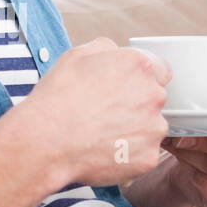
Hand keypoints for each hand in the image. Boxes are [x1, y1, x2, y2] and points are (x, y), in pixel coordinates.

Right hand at [16, 38, 172, 188]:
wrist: (46, 141)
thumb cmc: (57, 98)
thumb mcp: (76, 55)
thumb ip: (106, 49)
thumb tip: (114, 53)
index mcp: (140, 66)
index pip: (160, 70)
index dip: (139, 80)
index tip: (124, 90)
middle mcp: (153, 95)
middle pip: (154, 100)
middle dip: (135, 106)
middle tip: (105, 114)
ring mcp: (153, 129)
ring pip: (150, 129)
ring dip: (134, 131)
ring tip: (101, 135)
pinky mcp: (149, 158)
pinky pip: (143, 155)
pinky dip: (127, 155)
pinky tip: (103, 152)